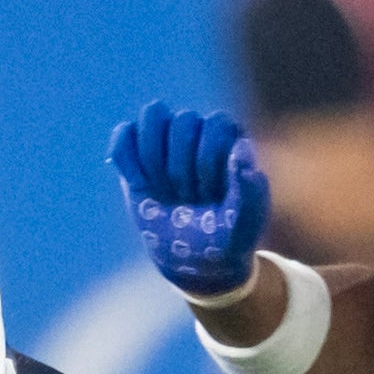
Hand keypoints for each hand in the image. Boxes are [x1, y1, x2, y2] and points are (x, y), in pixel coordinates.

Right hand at [111, 102, 271, 300]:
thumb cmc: (227, 236)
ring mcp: (167, 139)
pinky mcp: (137, 153)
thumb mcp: (244, 222)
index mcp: (232, 140)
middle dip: (180, 167)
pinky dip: (126, 158)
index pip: (215, 124)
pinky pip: (124, 133)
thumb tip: (241, 146)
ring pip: (152, 115)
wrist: (195, 258)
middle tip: (186, 198)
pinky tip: (138, 185)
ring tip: (161, 189)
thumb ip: (250, 189)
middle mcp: (200, 131)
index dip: (207, 161)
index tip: (208, 196)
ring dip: (153, 157)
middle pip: (183, 120)